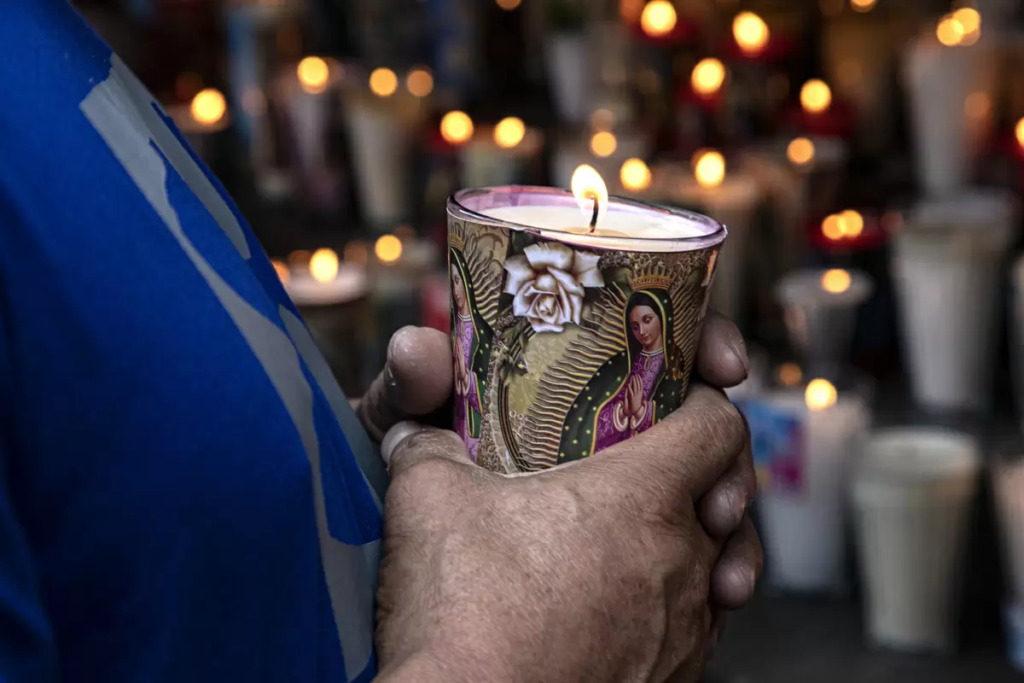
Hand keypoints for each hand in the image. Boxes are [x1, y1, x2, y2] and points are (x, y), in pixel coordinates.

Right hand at [354, 313, 758, 627]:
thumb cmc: (464, 618)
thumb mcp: (429, 500)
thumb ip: (429, 446)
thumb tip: (417, 433)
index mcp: (643, 498)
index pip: (720, 426)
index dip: (706, 401)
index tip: (682, 398)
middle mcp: (682, 564)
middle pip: (727, 496)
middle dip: (701, 474)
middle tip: (659, 465)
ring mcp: (684, 630)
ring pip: (719, 566)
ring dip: (694, 542)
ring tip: (652, 536)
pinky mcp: (671, 680)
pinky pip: (696, 626)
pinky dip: (677, 604)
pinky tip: (628, 602)